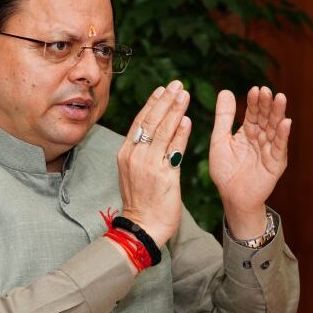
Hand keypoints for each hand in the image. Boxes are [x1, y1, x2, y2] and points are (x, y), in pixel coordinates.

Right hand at [117, 80, 191, 246]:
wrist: (142, 228)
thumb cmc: (141, 201)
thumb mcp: (133, 172)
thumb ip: (143, 152)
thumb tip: (156, 131)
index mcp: (125, 153)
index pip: (140, 122)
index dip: (152, 104)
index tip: (162, 89)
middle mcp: (134, 156)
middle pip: (151, 122)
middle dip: (165, 101)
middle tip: (177, 85)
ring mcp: (148, 165)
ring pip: (162, 131)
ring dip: (175, 110)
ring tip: (184, 95)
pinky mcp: (163, 176)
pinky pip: (173, 150)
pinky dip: (180, 134)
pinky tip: (187, 120)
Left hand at [209, 86, 290, 238]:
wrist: (232, 197)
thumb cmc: (225, 171)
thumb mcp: (220, 140)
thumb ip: (223, 118)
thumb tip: (225, 90)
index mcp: (247, 132)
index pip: (253, 113)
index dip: (254, 102)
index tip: (255, 89)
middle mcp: (261, 138)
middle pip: (265, 118)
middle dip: (266, 104)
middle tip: (267, 90)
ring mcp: (270, 150)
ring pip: (274, 129)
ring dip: (277, 114)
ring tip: (280, 98)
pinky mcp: (276, 163)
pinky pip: (279, 147)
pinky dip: (282, 135)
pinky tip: (285, 122)